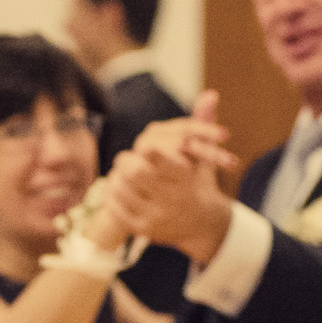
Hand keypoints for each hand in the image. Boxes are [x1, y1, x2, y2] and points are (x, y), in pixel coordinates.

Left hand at [103, 90, 238, 264]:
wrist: (202, 225)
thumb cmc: (199, 182)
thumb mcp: (205, 156)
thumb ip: (203, 125)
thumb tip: (210, 93)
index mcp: (186, 180)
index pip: (164, 163)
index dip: (152, 152)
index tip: (146, 146)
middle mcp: (171, 200)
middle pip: (136, 173)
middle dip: (129, 161)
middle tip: (128, 158)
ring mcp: (155, 217)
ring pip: (122, 189)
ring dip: (117, 176)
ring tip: (122, 171)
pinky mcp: (141, 228)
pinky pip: (115, 208)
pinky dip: (112, 194)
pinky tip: (116, 187)